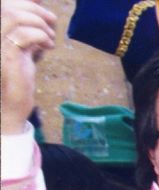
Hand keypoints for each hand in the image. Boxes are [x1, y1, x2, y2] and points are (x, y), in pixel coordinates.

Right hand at [1, 0, 55, 134]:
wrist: (8, 107)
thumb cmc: (16, 79)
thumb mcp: (23, 49)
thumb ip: (28, 30)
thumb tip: (39, 6)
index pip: (4, 6)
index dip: (25, 3)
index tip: (41, 4)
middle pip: (8, 8)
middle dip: (35, 11)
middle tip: (51, 22)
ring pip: (16, 18)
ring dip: (39, 24)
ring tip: (49, 37)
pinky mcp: (6, 57)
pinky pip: (25, 35)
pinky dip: (41, 37)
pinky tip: (48, 46)